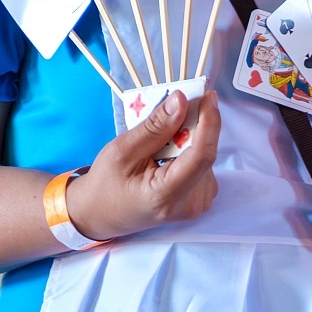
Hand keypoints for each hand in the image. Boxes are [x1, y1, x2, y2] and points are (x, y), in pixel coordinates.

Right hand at [64, 87, 220, 241]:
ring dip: (189, 141)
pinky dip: (189, 152)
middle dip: (194, 127)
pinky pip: (202, 166)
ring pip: (205, 158)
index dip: (209, 123)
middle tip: (174, 111)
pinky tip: (168, 156)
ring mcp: (197, 205)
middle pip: (205, 154)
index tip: (208, 97)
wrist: (103, 214)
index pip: (201, 156)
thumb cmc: (107, 184)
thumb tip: (180, 101)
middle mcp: (189, 205)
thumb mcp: (122, 151)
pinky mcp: (200, 200)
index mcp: (166, 196)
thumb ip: (154, 127)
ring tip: (160, 145)